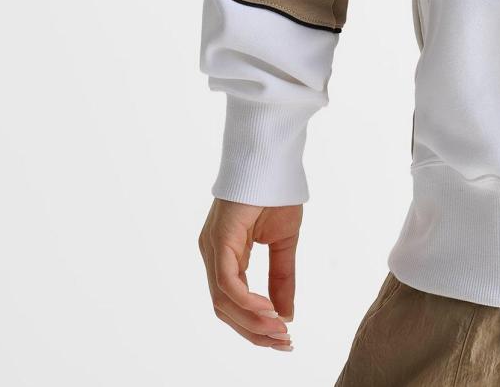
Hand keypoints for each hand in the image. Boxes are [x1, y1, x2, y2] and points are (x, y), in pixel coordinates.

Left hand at [198, 198, 301, 350]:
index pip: (233, 303)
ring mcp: (212, 248)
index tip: (282, 339)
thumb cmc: (276, 191)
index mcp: (226, 255)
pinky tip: (269, 310)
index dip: (256, 325)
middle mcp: (213, 255)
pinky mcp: (219, 240)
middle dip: (255, 331)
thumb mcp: (284, 241)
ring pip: (224, 301)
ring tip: (280, 331)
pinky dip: (247, 301)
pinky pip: (228, 282)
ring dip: (253, 322)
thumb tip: (286, 314)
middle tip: (284, 343)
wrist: (272, 156)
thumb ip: (282, 277)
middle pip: (225, 309)